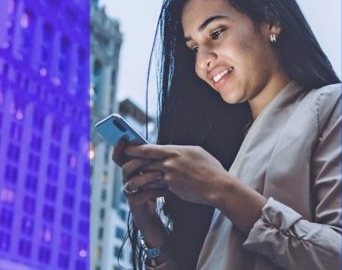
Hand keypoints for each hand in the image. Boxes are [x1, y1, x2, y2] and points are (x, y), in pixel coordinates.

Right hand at [112, 140, 168, 228]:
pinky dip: (156, 192)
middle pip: (125, 168)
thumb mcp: (152, 170)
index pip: (119, 156)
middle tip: (150, 158)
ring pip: (132, 182)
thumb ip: (149, 159)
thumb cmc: (153, 187)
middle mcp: (126, 179)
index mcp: (130, 168)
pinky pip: (142, 195)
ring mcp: (129, 191)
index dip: (118, 147)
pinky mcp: (134, 202)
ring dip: (147, 177)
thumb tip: (153, 145)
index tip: (123, 138)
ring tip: (161, 175)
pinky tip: (168, 190)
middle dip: (137, 162)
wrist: (151, 212)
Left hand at [125, 144, 267, 232]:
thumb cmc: (210, 169)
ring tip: (128, 184)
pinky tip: (142, 192)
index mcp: (174, 150)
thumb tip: (171, 151)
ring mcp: (170, 175)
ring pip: (146, 176)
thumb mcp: (195, 153)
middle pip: (143, 162)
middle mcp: (170, 161)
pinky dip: (147, 190)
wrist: (219, 186)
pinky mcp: (173, 188)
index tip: (127, 148)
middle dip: (131, 164)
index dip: (136, 149)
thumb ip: (180, 152)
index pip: (149, 148)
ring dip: (136, 180)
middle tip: (122, 166)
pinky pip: (155, 189)